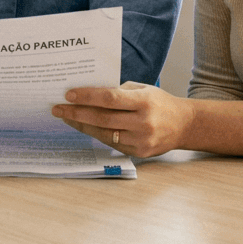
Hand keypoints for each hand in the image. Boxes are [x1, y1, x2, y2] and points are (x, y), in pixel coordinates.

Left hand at [52, 82, 193, 157]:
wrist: (184, 125)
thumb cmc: (159, 102)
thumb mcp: (143, 89)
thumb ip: (118, 91)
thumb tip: (87, 93)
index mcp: (145, 102)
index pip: (110, 99)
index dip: (87, 97)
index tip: (68, 94)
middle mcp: (143, 123)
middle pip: (103, 119)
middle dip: (77, 113)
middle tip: (58, 108)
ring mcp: (141, 140)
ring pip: (104, 134)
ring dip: (82, 125)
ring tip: (66, 117)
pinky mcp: (139, 153)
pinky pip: (111, 143)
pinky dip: (96, 134)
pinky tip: (84, 126)